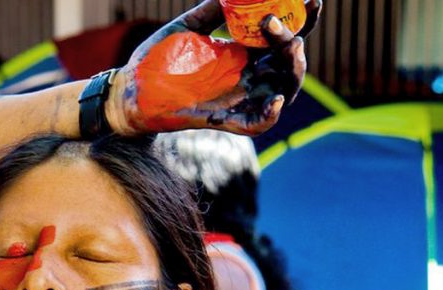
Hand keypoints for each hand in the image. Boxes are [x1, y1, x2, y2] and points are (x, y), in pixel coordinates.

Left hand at [107, 0, 320, 135]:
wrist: (129, 88)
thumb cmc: (155, 60)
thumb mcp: (187, 27)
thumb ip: (212, 10)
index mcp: (243, 54)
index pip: (282, 38)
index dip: (303, 20)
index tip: (312, 0)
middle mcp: (246, 77)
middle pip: (289, 64)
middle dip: (296, 42)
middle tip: (279, 23)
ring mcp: (237, 99)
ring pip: (283, 91)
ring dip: (293, 71)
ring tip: (289, 46)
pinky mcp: (222, 120)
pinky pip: (255, 124)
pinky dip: (270, 115)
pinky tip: (275, 99)